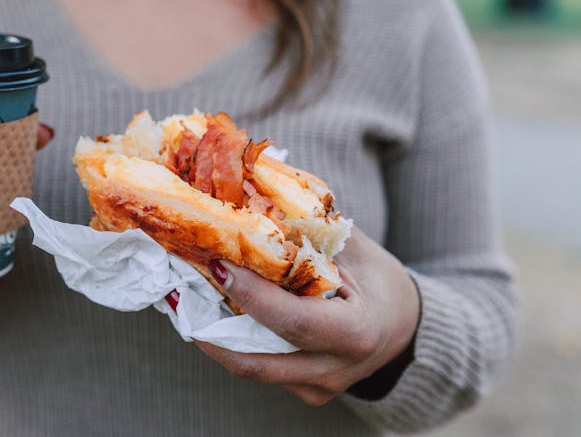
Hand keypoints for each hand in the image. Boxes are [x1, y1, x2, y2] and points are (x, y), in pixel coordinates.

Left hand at [172, 228, 419, 405]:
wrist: (404, 326)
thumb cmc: (376, 278)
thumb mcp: (353, 248)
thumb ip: (308, 230)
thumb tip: (254, 189)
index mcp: (355, 332)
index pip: (293, 321)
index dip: (252, 296)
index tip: (218, 265)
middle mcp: (335, 369)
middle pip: (257, 360)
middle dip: (211, 327)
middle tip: (177, 289)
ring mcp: (318, 387)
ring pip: (250, 368)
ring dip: (211, 335)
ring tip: (180, 299)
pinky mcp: (304, 392)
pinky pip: (259, 367)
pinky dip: (231, 341)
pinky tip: (207, 311)